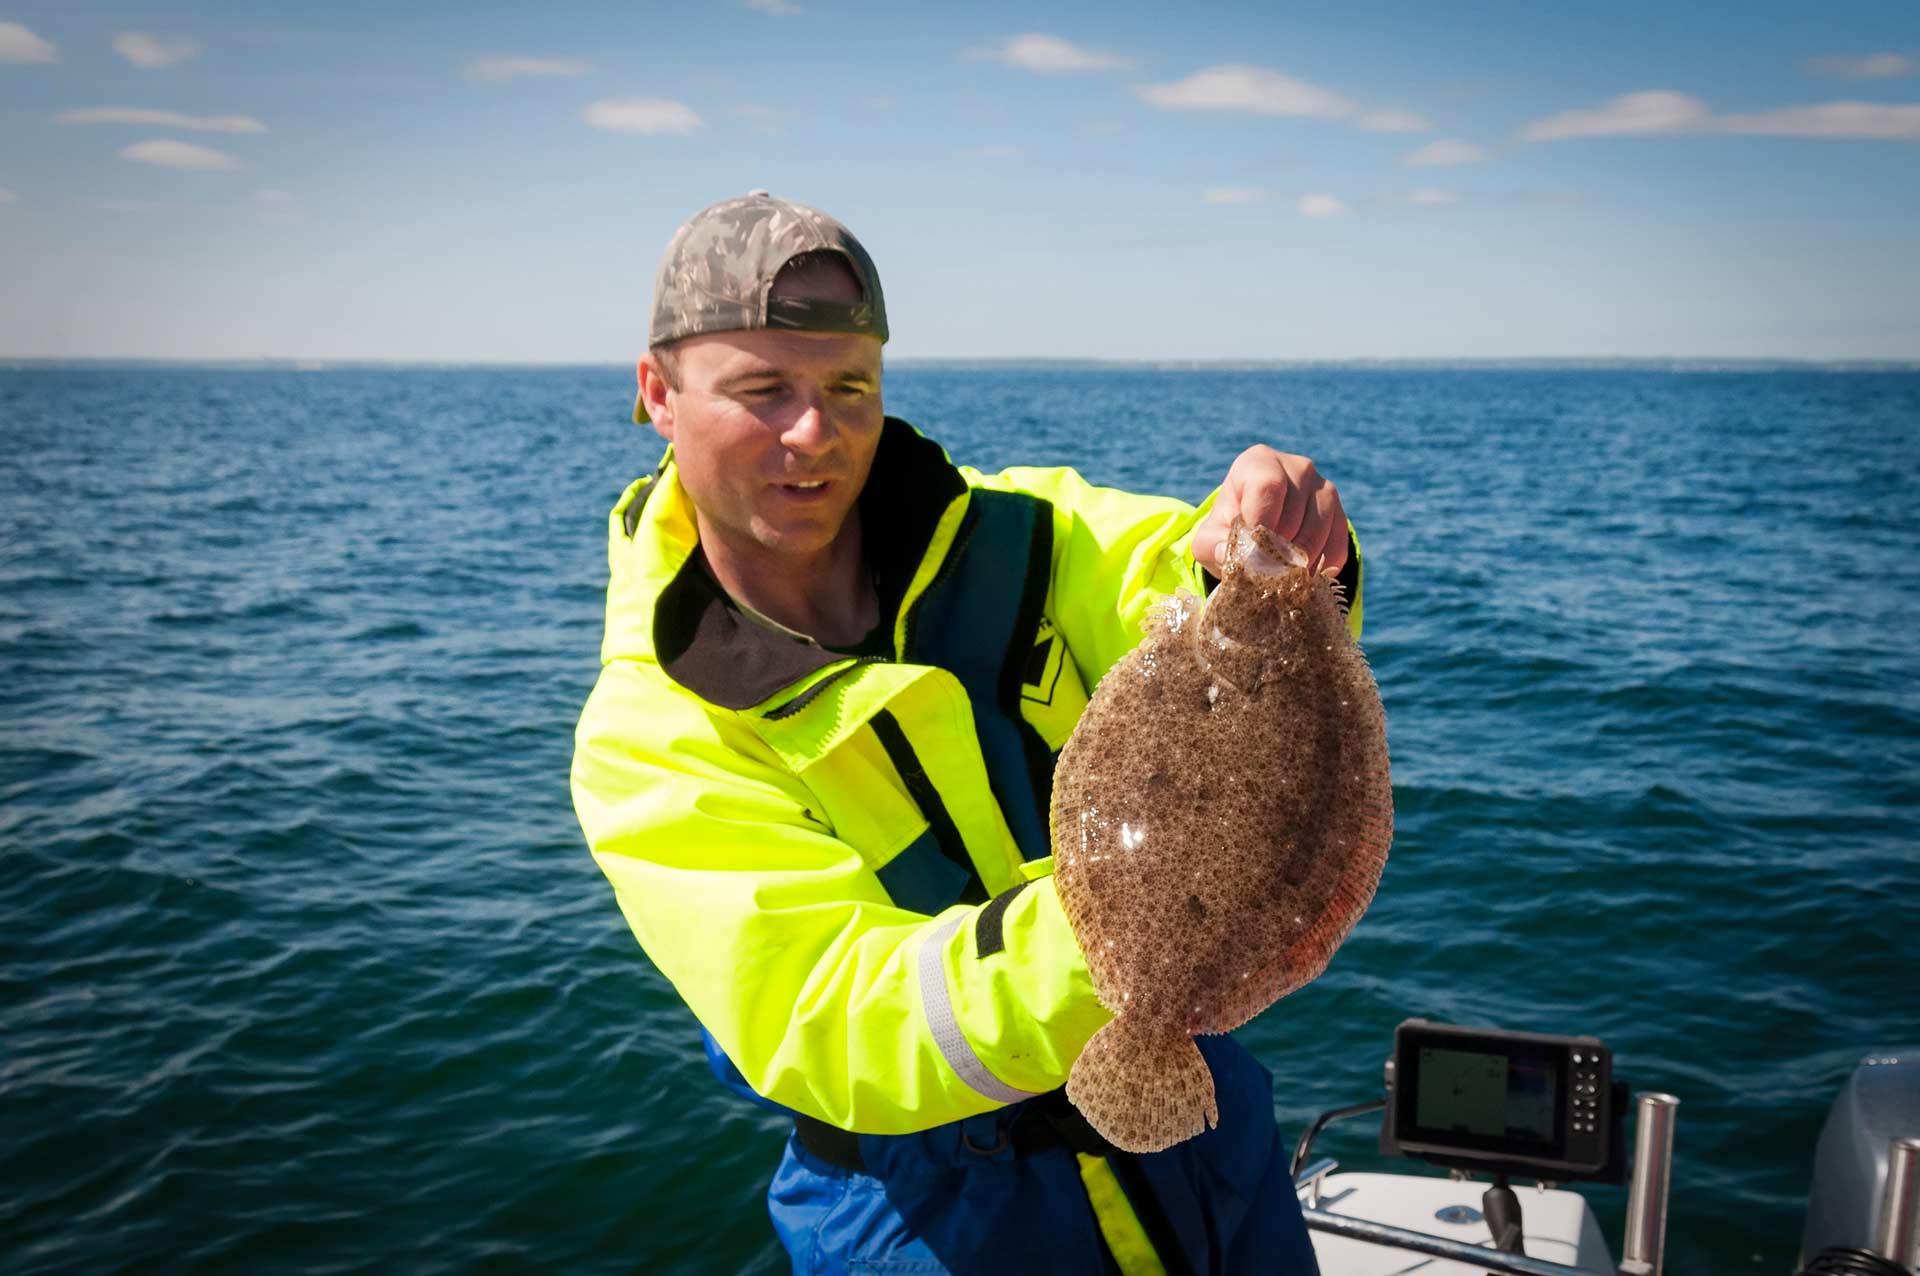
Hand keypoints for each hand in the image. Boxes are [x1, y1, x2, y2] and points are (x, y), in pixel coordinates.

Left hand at [1192, 445, 1348, 578]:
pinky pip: (1336, 546)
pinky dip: (1320, 569)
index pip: (1268, 486)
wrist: (1259, 530)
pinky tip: (1300, 575)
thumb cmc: (1230, 527)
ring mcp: (1324, 488)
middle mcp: (1297, 466)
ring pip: (1317, 532)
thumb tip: (1229, 555)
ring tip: (1279, 575)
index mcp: (1259, 461)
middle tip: (1262, 568)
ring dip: (1297, 562)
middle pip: (1293, 515)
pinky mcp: (1340, 514)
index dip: (1260, 524)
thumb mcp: (1209, 538)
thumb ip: (1212, 546)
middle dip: (1276, 550)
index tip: (1251, 550)